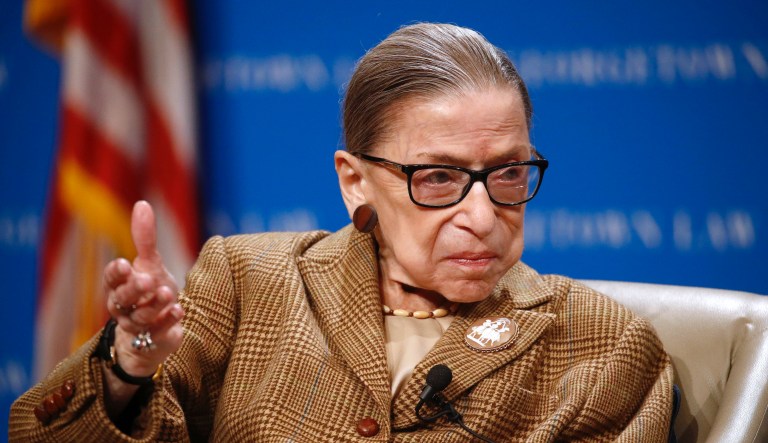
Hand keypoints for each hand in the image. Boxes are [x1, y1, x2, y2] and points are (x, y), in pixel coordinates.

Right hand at [104, 201, 183, 377]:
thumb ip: (145, 238)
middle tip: (148, 280)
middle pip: (122, 300)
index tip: (125, 263)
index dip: (116, 273)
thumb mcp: (150, 263)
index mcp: (119, 287)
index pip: (112, 280)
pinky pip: (158, 335)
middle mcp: (124, 309)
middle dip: (134, 290)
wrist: (156, 329)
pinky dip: (168, 324)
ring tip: (169, 293)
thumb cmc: (150, 291)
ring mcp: (138, 327)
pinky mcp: (155, 342)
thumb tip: (142, 204)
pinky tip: (179, 311)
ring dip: (154, 306)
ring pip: (140, 318)